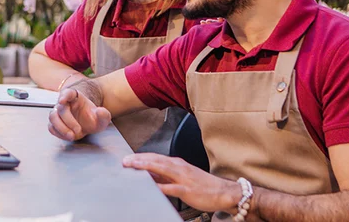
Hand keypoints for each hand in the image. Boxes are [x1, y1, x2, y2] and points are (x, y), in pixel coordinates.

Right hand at [47, 88, 110, 140]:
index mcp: (75, 97)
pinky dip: (59, 133)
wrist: (88, 125)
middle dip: (68, 121)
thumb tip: (101, 111)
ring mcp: (58, 113)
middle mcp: (64, 103)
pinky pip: (51, 127)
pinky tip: (68, 136)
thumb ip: (104, 114)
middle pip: (60, 109)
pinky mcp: (55, 123)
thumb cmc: (93, 118)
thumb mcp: (103, 118)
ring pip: (53, 117)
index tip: (62, 100)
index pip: (67, 93)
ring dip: (61, 128)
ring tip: (72, 136)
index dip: (64, 96)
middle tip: (78, 130)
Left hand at [123, 153, 240, 213]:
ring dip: (146, 166)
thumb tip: (149, 176)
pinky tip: (152, 187)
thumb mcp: (182, 177)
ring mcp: (183, 178)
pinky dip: (161, 186)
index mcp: (177, 164)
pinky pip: (172, 188)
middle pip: (156, 160)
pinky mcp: (188, 190)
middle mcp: (179, 168)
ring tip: (133, 166)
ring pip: (162, 169)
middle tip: (125, 161)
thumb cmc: (203, 185)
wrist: (224, 192)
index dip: (141, 157)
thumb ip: (166, 176)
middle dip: (139, 159)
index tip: (128, 158)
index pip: (155, 157)